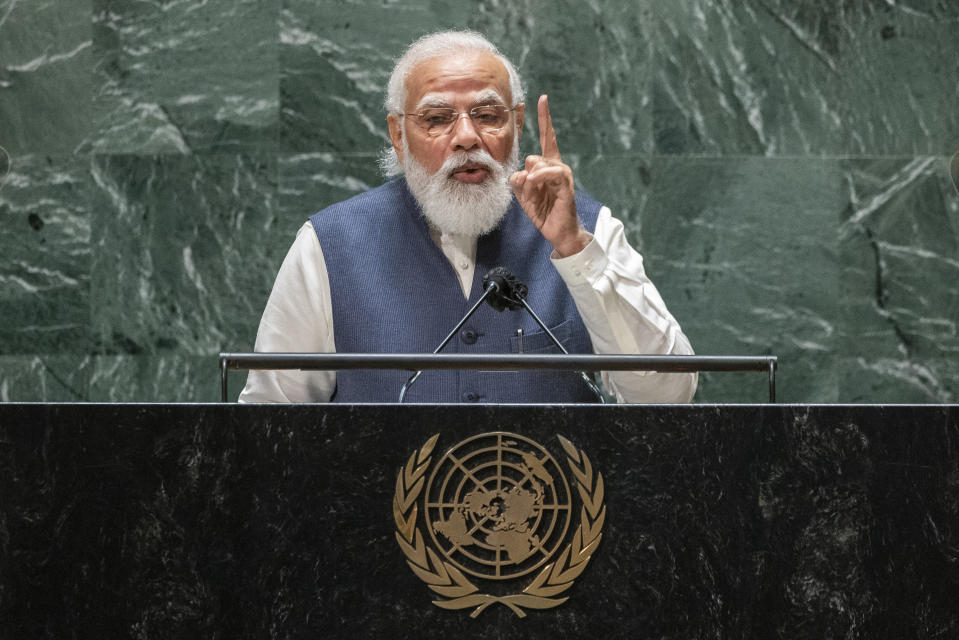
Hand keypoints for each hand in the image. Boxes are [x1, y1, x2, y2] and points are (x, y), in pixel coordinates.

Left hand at [510, 95, 590, 256]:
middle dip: (525, 178)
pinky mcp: (566, 182)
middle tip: (531, 195)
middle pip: (532, 158)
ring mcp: (562, 172)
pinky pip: (547, 172)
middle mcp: (557, 165)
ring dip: (530, 184)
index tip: (542, 99)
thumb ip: (518, 180)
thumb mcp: (523, 194)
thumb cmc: (542, 211)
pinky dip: (538, 179)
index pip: (547, 137)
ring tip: (537, 198)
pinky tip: (536, 187)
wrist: (557, 230)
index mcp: (547, 165)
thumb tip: (524, 172)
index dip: (544, 118)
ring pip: (536, 164)